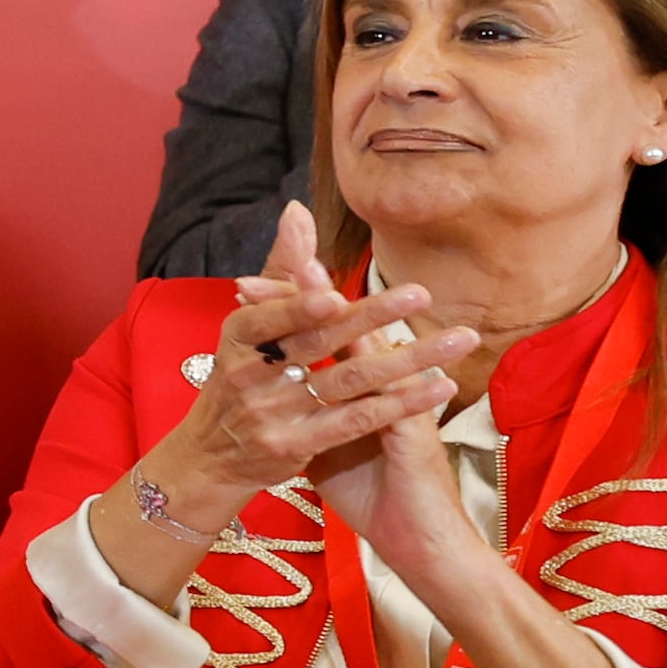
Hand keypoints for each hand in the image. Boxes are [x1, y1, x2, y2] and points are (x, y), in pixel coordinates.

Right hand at [156, 204, 468, 514]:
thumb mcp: (250, 324)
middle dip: (370, 318)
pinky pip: (357, 420)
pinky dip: (400, 403)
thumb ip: (282, 270)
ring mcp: (273, 413)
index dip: (301, 308)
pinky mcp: (295, 446)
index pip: (271, 319)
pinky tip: (438, 388)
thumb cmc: (239, 377)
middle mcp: (250, 375)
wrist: (210, 456)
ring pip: (348, 381)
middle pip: (319, 343)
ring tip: (457, 340)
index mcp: (238, 337)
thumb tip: (297, 211)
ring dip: (407, 360)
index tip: (335, 294)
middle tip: (419, 293)